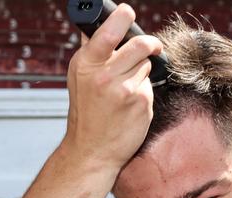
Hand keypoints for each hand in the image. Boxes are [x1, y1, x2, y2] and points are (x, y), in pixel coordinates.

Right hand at [64, 3, 162, 168]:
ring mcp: (124, 89)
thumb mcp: (79, 78)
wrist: (92, 150)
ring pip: (147, 65)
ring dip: (142, 72)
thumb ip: (90, 51)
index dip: (123, 16)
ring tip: (126, 88)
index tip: (128, 12)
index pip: (110, 31)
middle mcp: (104, 75)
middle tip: (153, 46)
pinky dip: (144, 91)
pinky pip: (150, 85)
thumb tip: (96, 25)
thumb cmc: (86, 114)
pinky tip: (131, 104)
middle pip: (140, 44)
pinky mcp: (141, 102)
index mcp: (86, 64)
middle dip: (150, 44)